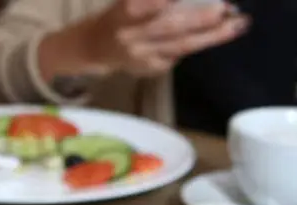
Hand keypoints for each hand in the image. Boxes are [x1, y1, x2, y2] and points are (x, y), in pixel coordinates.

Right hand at [91, 0, 249, 75]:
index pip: (141, 7)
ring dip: (211, 36)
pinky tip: (221, 33)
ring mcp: (140, 56)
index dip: (159, 3)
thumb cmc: (119, 14)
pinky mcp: (148, 69)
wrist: (95, 47)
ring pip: (180, 46)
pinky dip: (200, 43)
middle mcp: (130, 37)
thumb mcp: (126, 0)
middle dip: (200, 18)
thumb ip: (151, 0)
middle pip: (169, 27)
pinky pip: (178, 56)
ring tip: (239, 24)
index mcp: (123, 14)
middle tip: (225, 8)